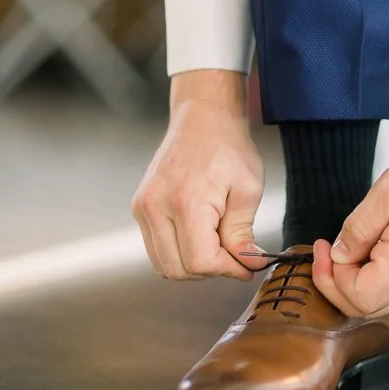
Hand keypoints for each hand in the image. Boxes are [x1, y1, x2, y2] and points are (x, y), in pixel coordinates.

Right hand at [132, 70, 267, 279]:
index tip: (247, 265)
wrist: (202, 119)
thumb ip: (243, 232)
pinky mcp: (140, 208)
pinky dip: (179, 253)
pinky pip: (157, 248)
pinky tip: (202, 236)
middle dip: (211, 270)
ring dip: (193, 265)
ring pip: (164, 264)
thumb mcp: (248, 189)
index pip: (201, 262)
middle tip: (235, 256)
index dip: (227, 270)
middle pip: (178, 270)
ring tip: (218, 244)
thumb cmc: (228, 148)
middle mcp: (156, 207)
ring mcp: (143, 208)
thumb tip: (247, 264)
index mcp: (186, 201)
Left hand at [312, 132, 388, 316]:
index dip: (331, 277)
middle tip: (323, 254)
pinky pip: (388, 293)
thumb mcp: (387, 192)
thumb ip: (358, 227)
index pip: (357, 295)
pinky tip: (362, 254)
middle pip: (363, 309)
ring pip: (375, 305)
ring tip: (341, 252)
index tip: (323, 249)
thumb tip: (339, 254)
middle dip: (334, 286)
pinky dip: (367, 282)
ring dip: (350, 286)